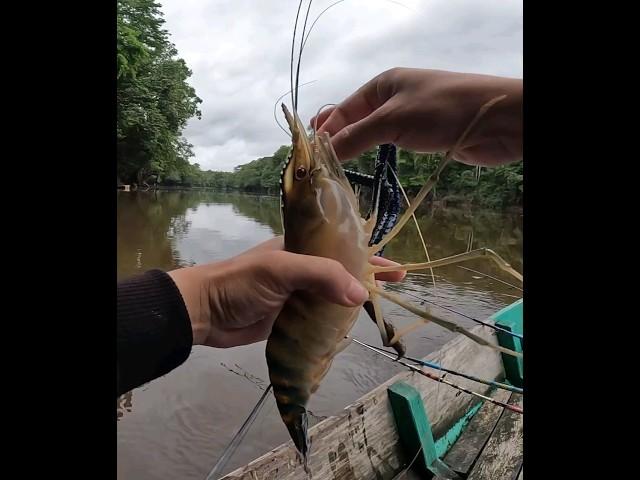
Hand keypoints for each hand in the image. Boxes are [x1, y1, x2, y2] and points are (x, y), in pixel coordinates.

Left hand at [168, 237, 404, 347]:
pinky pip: (318, 321)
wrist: (204, 312)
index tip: (395, 267)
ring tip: (378, 310)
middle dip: (367, 279)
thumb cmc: (240, 282)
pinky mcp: (289, 320)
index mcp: (300, 249)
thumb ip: (320, 276)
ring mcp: (295, 297)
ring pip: (331, 299)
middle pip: (342, 274)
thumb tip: (361, 296)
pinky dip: (334, 325)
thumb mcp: (282, 269)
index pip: (342, 248)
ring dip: (352, 303)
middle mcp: (301, 270)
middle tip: (396, 287)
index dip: (369, 256)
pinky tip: (349, 331)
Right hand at [310, 67, 521, 165]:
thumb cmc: (441, 110)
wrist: (494, 119)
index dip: (326, 129)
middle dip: (337, 138)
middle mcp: (393, 98)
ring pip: (373, 134)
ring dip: (355, 148)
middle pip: (356, 120)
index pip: (345, 108)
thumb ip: (356, 136)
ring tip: (334, 168)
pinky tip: (365, 166)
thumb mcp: (392, 120)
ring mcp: (408, 117)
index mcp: (383, 84)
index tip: (309, 153)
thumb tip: (323, 151)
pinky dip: (375, 154)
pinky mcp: (423, 135)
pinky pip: (391, 144)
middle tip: (317, 163)